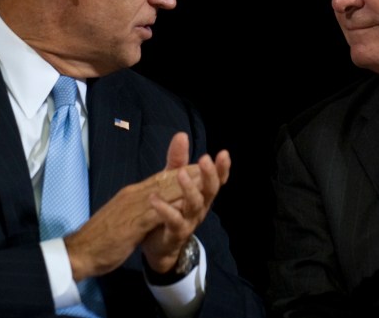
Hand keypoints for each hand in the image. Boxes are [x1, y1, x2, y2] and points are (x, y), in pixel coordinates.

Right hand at [63, 132, 204, 280]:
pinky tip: (184, 204)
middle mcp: (133, 196)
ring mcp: (132, 209)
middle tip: (208, 164)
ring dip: (183, 184)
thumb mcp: (123, 216)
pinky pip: (154, 213)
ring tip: (202, 178)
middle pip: (164, 180)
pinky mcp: (131, 225)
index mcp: (131, 194)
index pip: (159, 179)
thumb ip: (137, 206)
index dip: (180, 172)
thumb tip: (152, 201)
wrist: (79, 252)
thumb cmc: (100, 236)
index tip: (199, 166)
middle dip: (187, 172)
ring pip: (162, 192)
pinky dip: (169, 206)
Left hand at [141, 134, 230, 273]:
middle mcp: (200, 207)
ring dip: (189, 188)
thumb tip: (182, 134)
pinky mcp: (175, 233)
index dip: (222, 168)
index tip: (223, 153)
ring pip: (195, 204)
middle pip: (210, 190)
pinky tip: (154, 198)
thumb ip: (177, 160)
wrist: (158, 245)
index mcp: (202, 194)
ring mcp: (189, 221)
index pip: (217, 179)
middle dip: (209, 174)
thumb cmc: (169, 209)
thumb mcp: (172, 181)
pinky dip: (164, 209)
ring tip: (181, 173)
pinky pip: (173, 221)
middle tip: (205, 158)